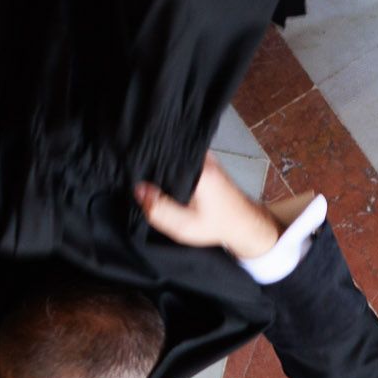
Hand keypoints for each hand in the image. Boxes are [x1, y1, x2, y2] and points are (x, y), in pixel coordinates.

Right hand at [135, 154, 281, 261]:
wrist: (246, 225)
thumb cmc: (217, 226)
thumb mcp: (184, 225)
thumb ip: (160, 209)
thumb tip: (138, 189)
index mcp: (198, 168)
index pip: (162, 153)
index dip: (145, 160)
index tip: (131, 169)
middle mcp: (202, 157)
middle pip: (167, 151)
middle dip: (152, 162)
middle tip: (136, 175)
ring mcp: (206, 157)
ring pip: (174, 155)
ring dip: (161, 165)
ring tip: (146, 176)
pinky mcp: (206, 162)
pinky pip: (182, 159)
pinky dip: (171, 167)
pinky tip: (162, 178)